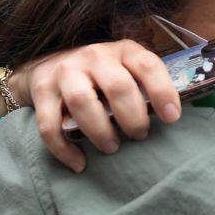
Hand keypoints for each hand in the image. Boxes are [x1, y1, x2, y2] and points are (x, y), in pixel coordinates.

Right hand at [12, 41, 180, 172]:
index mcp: (124, 51)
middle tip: (139, 135)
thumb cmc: (103, 74)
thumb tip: (171, 117)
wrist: (50, 63)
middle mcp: (95, 56)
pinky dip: (64, 148)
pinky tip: (79, 163)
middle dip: (133, 118)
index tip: (172, 118)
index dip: (163, 91)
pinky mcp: (42, 90)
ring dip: (100, 131)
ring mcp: (66, 71)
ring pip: (82, 102)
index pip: (148, 66)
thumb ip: (146, 86)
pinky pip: (50, 124)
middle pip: (118, 87)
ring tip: (112, 148)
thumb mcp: (128, 68)